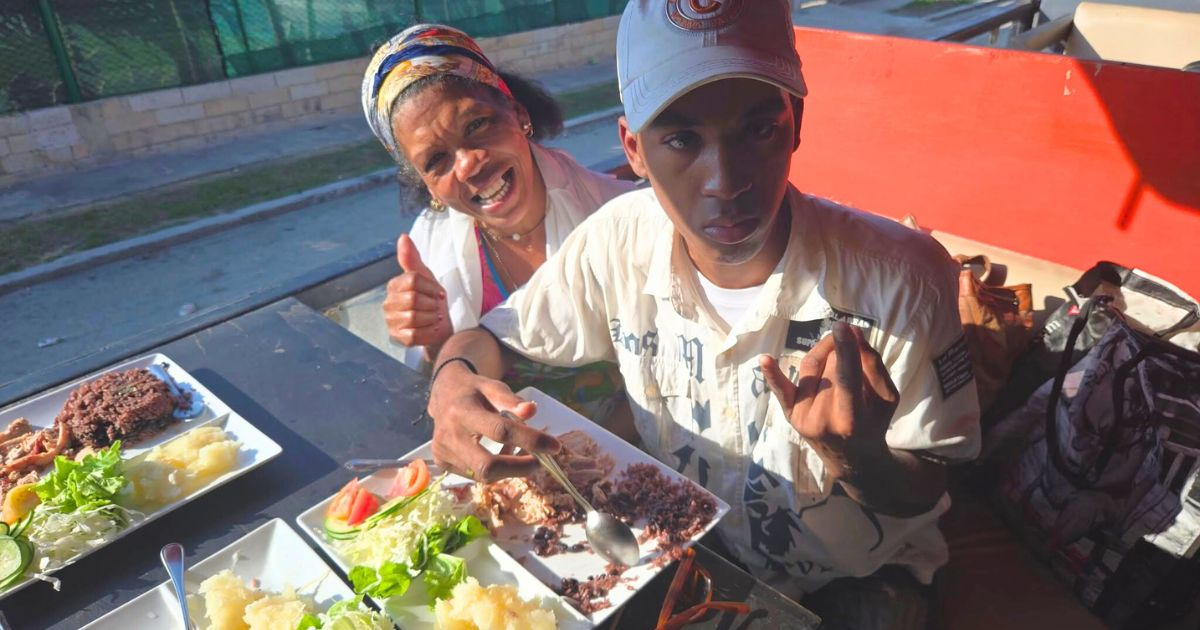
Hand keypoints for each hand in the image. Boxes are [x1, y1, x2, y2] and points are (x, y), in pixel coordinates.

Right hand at [384, 234, 451, 349]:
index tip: (438, 292)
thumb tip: (403, 237)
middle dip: (431, 303)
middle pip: (414, 299)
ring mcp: (391, 322)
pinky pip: (414, 335)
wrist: (440, 326)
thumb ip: (412, 259)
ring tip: (434, 317)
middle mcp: (388, 303)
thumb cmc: (431, 299)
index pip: (413, 280)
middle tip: (436, 306)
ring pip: (414, 318)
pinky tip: (432, 329)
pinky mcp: (398, 338)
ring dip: (431, 318)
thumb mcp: (425, 277)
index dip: (431, 286)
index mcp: (394, 286)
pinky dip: (428, 332)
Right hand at [427, 361, 560, 480]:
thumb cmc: (473, 391)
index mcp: (462, 411)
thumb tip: (531, 411)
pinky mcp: (441, 463)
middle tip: (538, 461)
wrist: (443, 394)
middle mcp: (449, 435)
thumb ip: (511, 400)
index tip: (554, 446)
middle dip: (519, 468)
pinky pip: (475, 476)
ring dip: (507, 468)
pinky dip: (493, 471)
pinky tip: (498, 455)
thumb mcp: (492, 386)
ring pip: (483, 475)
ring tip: (516, 451)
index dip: (530, 440)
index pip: (500, 431)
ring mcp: (442, 452)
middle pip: (488, 466)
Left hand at [760, 322, 898, 478]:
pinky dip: (773, 374)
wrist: (853, 459)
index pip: (846, 377)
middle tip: (853, 346)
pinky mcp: (790, 414)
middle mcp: (821, 419)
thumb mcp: (886, 398)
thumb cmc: (874, 424)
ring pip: (811, 367)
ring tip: (839, 353)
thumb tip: (854, 333)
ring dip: (825, 353)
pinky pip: (781, 389)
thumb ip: (873, 366)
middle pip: (829, 367)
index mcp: (850, 419)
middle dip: (842, 351)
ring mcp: (802, 417)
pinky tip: (764, 359)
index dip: (844, 350)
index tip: (843, 325)